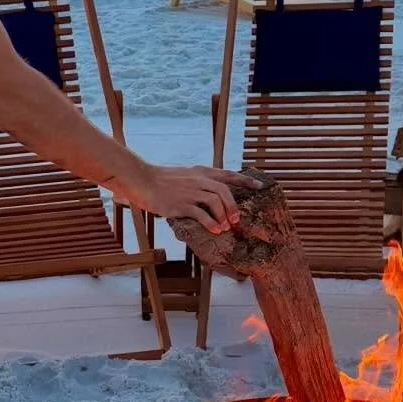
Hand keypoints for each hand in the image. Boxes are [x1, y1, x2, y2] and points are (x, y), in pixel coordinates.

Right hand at [124, 164, 243, 231]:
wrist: (143, 180)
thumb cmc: (162, 180)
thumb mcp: (185, 175)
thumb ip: (199, 182)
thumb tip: (212, 193)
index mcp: (201, 172)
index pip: (228, 174)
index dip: (245, 181)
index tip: (260, 187)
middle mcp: (198, 180)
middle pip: (224, 191)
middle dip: (233, 206)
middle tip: (237, 220)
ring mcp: (190, 191)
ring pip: (215, 202)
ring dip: (224, 216)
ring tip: (226, 227)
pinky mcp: (181, 204)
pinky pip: (201, 214)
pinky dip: (211, 223)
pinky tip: (214, 230)